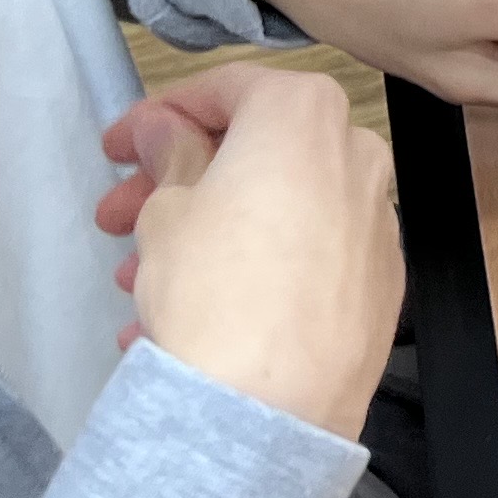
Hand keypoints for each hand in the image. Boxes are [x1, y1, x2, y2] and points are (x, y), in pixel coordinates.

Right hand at [95, 66, 401, 439]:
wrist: (271, 408)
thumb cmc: (215, 292)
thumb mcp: (166, 209)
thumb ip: (169, 154)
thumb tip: (167, 131)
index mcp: (305, 113)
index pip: (225, 90)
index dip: (160, 115)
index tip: (119, 145)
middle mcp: (356, 155)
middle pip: (253, 154)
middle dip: (175, 184)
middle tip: (117, 216)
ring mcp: (375, 222)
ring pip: (275, 212)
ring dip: (205, 235)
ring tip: (139, 282)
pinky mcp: (379, 285)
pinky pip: (304, 261)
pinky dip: (252, 272)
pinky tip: (192, 315)